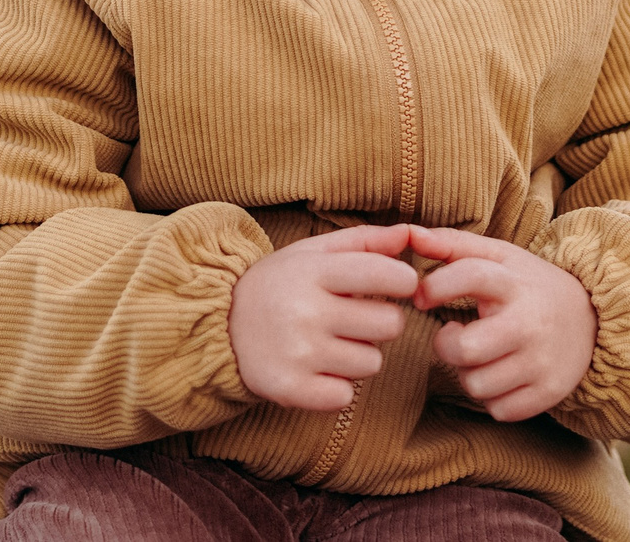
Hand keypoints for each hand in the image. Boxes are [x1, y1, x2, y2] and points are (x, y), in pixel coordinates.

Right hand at [229, 223, 417, 410]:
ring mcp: (298, 354)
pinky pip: (346, 396)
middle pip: (390, 324)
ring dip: (359, 355)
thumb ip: (365, 241)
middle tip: (354, 317)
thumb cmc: (279, 284)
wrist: (219, 325)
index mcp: (313, 272)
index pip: (386, 275)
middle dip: (381, 320)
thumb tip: (411, 234)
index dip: (403, 281)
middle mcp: (306, 312)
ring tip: (330, 342)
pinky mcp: (291, 389)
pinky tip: (317, 370)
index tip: (396, 284)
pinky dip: (337, 387)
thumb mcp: (313, 252)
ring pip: (372, 363)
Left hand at [407, 225, 596, 421]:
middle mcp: (529, 323)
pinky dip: (493, 398)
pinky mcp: (549, 392)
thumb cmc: (528, 286)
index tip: (421, 297)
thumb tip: (407, 233)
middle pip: (465, 349)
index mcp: (514, 283)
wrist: (592, 319)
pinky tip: (501, 376)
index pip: (470, 276)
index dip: (436, 286)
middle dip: (447, 346)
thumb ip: (452, 244)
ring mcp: (541, 361)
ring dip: (469, 374)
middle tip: (455, 336)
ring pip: (477, 385)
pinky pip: (498, 410)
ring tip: (481, 357)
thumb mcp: (499, 257)